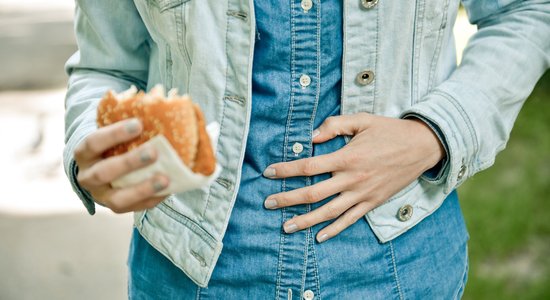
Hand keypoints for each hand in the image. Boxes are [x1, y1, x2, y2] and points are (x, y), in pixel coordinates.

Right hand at [74, 118, 168, 212]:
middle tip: (154, 152)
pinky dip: (152, 199)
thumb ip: (130, 125)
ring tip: (165, 179)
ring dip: (142, 188)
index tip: (139, 123)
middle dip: (129, 163)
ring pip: (117, 198)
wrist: (100, 171)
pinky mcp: (116, 208)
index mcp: (84, 153)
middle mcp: (87, 176)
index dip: (115, 134)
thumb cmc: (113, 146)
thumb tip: (161, 106)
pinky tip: (169, 189)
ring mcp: (100, 196)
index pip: (93, 142)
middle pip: (104, 172)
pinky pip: (134, 208)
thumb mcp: (112, 134)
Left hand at [263, 113, 443, 242]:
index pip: (308, 166)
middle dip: (287, 199)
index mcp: (347, 157)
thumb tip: (311, 137)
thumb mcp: (362, 120)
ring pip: (328, 212)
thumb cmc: (389, 131)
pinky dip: (334, 230)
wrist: (422, 146)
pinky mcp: (372, 202)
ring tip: (286, 227)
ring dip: (305, 220)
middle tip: (268, 203)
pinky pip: (350, 220)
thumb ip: (335, 125)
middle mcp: (352, 179)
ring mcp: (362, 194)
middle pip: (313, 193)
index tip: (268, 172)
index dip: (286, 170)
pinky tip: (319, 237)